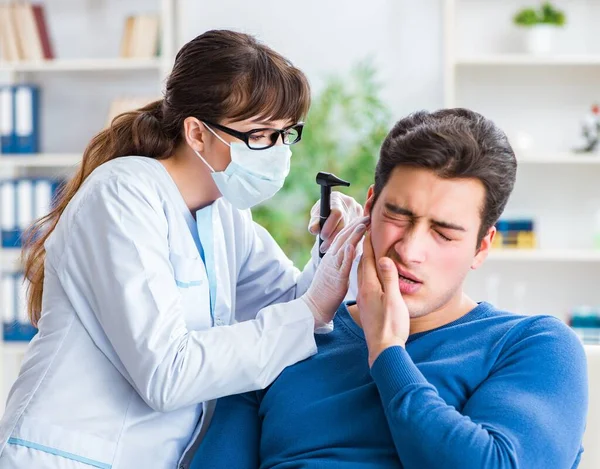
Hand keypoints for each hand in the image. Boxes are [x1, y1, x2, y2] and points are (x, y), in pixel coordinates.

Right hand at [302, 215, 369, 327]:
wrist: (314, 306)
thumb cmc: (326, 291)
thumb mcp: (334, 272)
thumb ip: (341, 261)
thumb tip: (351, 252)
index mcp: (332, 256)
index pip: (343, 237)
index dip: (353, 226)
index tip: (364, 218)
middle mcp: (331, 258)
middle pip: (344, 237)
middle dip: (356, 225)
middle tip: (367, 215)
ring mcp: (333, 267)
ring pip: (343, 247)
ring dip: (354, 235)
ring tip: (363, 224)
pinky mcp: (336, 278)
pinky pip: (342, 265)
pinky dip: (347, 255)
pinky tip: (353, 246)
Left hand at [308, 192, 363, 253]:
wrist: (333, 209)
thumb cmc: (323, 212)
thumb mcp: (316, 214)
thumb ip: (314, 222)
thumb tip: (314, 230)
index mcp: (337, 199)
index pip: (337, 213)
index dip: (329, 226)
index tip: (322, 237)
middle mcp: (350, 204)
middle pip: (345, 223)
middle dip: (333, 237)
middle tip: (324, 248)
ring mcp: (359, 211)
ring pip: (351, 230)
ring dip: (340, 241)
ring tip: (330, 250)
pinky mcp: (363, 220)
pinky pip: (355, 232)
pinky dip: (346, 240)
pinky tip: (339, 248)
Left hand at [356, 231, 409, 366]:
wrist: (383, 350)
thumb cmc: (391, 326)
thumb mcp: (394, 300)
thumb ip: (389, 278)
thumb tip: (383, 258)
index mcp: (370, 286)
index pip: (369, 259)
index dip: (370, 243)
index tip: (369, 228)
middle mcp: (363, 291)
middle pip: (363, 264)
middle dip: (366, 249)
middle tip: (369, 234)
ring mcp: (363, 299)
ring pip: (362, 274)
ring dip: (366, 261)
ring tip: (370, 251)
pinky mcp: (366, 307)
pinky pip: (365, 283)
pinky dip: (368, 273)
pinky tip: (372, 276)